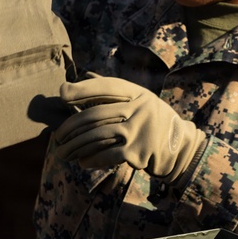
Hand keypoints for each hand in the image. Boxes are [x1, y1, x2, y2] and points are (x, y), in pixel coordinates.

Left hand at [54, 76, 205, 183]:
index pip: (107, 87)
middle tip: (58, 137)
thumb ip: (115, 93)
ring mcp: (138, 131)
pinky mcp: (137, 153)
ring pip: (97, 136)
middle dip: (71, 127)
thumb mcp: (141, 100)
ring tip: (63, 153)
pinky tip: (82, 161)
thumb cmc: (152, 121)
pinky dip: (91, 159)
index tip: (62, 93)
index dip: (83, 89)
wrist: (180, 148)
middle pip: (96, 114)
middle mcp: (139, 108)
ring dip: (75, 147)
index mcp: (138, 93)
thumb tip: (82, 77)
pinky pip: (106, 155)